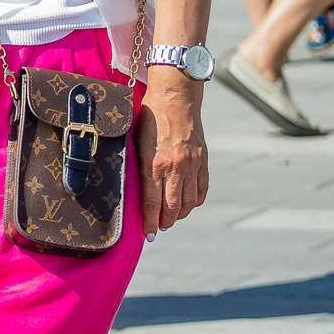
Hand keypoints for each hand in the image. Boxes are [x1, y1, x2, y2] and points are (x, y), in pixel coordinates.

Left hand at [136, 73, 208, 237]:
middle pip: (172, 206)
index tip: (149, 234)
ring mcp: (191, 165)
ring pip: (188, 201)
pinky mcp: (203, 161)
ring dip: (179, 214)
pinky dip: (194, 202)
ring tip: (171, 219)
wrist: (175, 98)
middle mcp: (174, 167)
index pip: (152, 201)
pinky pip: (201, 190)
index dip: (150, 221)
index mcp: (153, 162)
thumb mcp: (136, 140)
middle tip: (159, 229)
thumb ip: (137, 163)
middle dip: (165, 221)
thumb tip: (130, 186)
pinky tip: (186, 205)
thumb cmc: (148, 117)